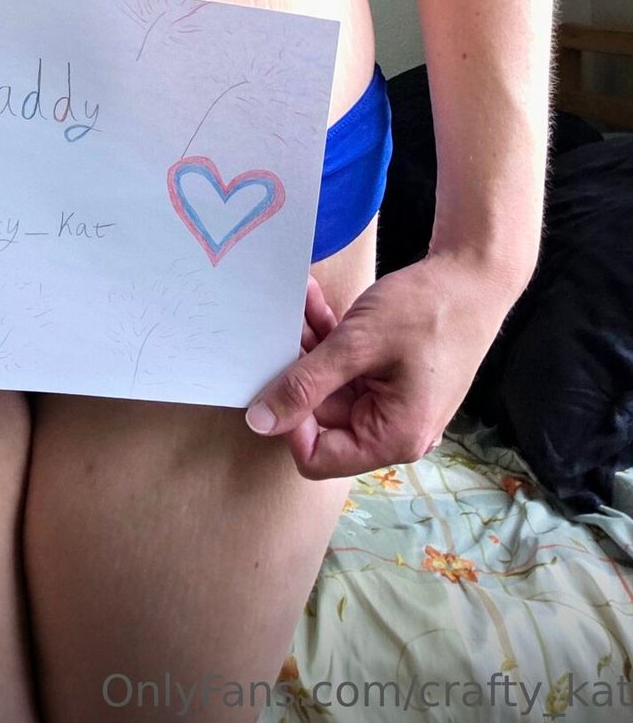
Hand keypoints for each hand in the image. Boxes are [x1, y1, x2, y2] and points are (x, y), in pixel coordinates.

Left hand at [244, 252, 525, 478]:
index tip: (276, 375)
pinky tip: (315, 300)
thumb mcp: (358, 344)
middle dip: (300, 369)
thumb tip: (259, 421)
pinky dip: (331, 337)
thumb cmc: (428, 311)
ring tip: (301, 303)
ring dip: (312, 345)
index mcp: (393, 437)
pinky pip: (349, 367)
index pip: (318, 457)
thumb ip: (307, 384)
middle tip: (282, 325)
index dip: (289, 421)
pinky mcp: (392, 378)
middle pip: (322, 416)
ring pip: (331, 385)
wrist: (474, 276)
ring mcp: (393, 403)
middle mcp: (393, 429)